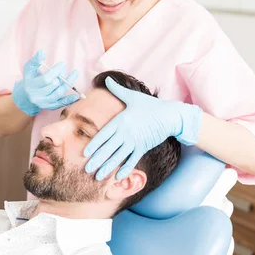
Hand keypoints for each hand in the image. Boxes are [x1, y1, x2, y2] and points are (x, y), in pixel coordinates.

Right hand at [12, 50, 79, 115]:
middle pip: (53, 86)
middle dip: (61, 76)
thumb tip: (42, 52)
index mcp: (31, 86)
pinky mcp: (50, 107)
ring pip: (58, 93)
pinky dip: (69, 100)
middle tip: (65, 68)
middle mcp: (36, 96)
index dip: (55, 71)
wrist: (26, 96)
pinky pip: (61, 104)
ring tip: (74, 74)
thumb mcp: (29, 69)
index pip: (46, 79)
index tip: (62, 64)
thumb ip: (35, 60)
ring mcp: (43, 103)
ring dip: (68, 84)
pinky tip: (77, 95)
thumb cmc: (30, 79)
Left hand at [84, 77, 202, 180]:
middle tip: (86, 169)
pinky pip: (132, 159)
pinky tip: (118, 176)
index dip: (94, 145)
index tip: (85, 153)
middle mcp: (126, 132)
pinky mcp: (144, 147)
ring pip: (119, 156)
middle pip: (108, 148)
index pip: (103, 135)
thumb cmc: (150, 105)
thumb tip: (106, 79)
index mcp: (120, 121)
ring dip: (108, 167)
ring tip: (98, 176)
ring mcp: (135, 141)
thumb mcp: (132, 96)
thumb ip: (117, 90)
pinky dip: (125, 168)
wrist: (170, 115)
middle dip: (97, 159)